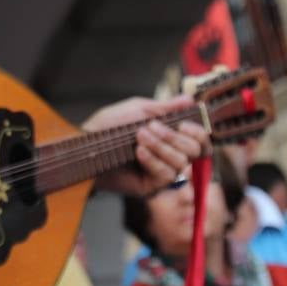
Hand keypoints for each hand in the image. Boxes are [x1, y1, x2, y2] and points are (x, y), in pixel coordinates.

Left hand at [82, 95, 209, 194]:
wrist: (87, 145)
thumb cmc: (109, 126)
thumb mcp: (139, 110)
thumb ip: (166, 107)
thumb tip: (190, 99)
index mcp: (170, 137)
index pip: (200, 140)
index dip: (199, 132)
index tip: (183, 124)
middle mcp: (170, 155)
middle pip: (195, 150)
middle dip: (174, 137)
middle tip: (151, 127)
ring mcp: (162, 172)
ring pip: (181, 162)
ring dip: (161, 146)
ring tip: (139, 137)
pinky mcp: (151, 186)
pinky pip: (166, 174)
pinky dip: (154, 160)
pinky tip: (139, 152)